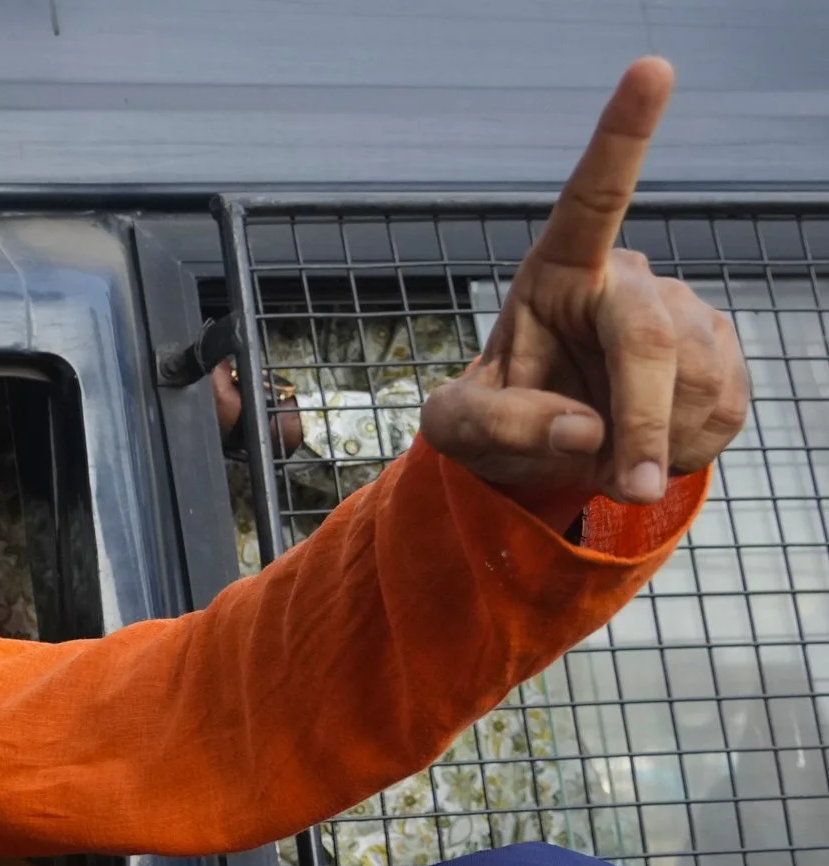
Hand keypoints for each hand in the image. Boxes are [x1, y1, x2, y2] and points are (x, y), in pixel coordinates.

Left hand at [420, 58, 748, 506]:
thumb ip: (495, 424)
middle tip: (626, 483)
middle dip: (642, 419)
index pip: (592, 197)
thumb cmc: (493, 417)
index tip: (652, 67)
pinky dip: (678, 451)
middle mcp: (628, 280)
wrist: (547, 447)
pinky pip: (721, 412)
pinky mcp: (723, 356)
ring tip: (605, 447)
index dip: (623, 133)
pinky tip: (647, 444)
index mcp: (557, 270)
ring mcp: (685, 314)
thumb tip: (580, 428)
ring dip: (650, 443)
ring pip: (692, 384)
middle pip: (650, 337)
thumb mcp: (456, 428)